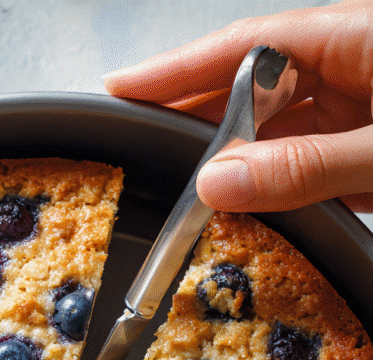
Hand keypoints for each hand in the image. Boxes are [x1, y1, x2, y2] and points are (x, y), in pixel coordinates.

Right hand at [104, 1, 372, 211]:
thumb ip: (308, 166)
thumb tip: (220, 181)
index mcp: (357, 36)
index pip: (244, 47)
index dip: (177, 69)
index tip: (123, 89)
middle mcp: (354, 67)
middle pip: (253, 89)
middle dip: (196, 120)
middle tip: (142, 150)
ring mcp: (363, 112)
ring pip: (279, 133)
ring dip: (235, 163)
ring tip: (187, 193)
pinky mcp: (369, 158)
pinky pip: (309, 168)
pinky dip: (274, 191)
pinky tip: (244, 210)